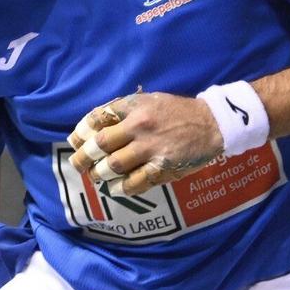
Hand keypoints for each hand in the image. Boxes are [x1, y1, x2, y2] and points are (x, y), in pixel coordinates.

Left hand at [67, 91, 224, 196]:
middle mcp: (140, 126)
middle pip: (100, 144)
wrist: (213, 123)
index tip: (75, 141)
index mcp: (135, 107)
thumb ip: (125, 111)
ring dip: (100, 174)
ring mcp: (151, 148)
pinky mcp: (163, 167)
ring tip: (97, 177)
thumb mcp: (150, 101)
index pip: (97, 118)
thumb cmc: (178, 112)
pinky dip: (122, 188)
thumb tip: (95, 126)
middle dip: (83, 157)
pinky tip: (117, 188)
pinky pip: (135, 182)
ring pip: (113, 165)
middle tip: (78, 165)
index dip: (81, 132)